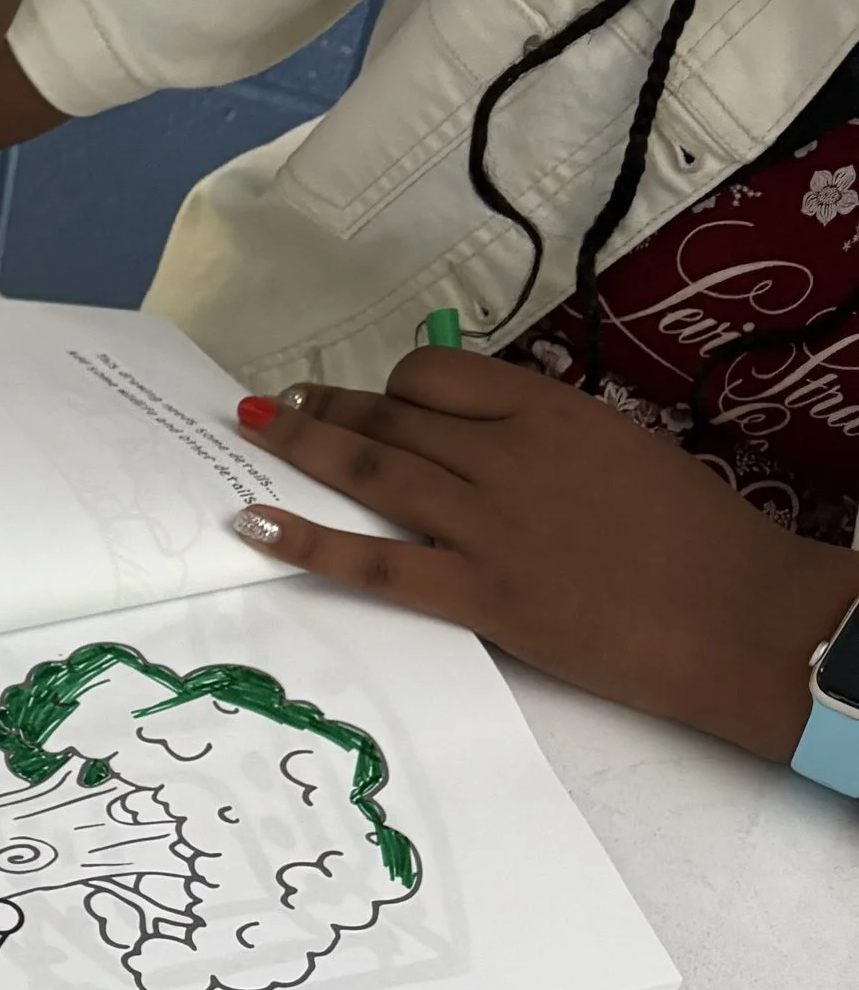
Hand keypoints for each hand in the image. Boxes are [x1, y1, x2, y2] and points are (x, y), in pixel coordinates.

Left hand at [229, 348, 855, 759]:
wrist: (735, 613)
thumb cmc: (698, 539)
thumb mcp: (626, 453)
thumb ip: (556, 440)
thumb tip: (496, 439)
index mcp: (551, 411)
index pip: (441, 375)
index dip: (391, 384)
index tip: (369, 393)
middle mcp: (507, 456)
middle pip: (393, 419)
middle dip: (328, 409)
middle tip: (279, 405)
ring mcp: (486, 526)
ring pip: (372, 473)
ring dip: (302, 446)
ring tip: (254, 431)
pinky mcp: (477, 595)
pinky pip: (372, 564)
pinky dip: (306, 540)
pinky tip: (255, 523)